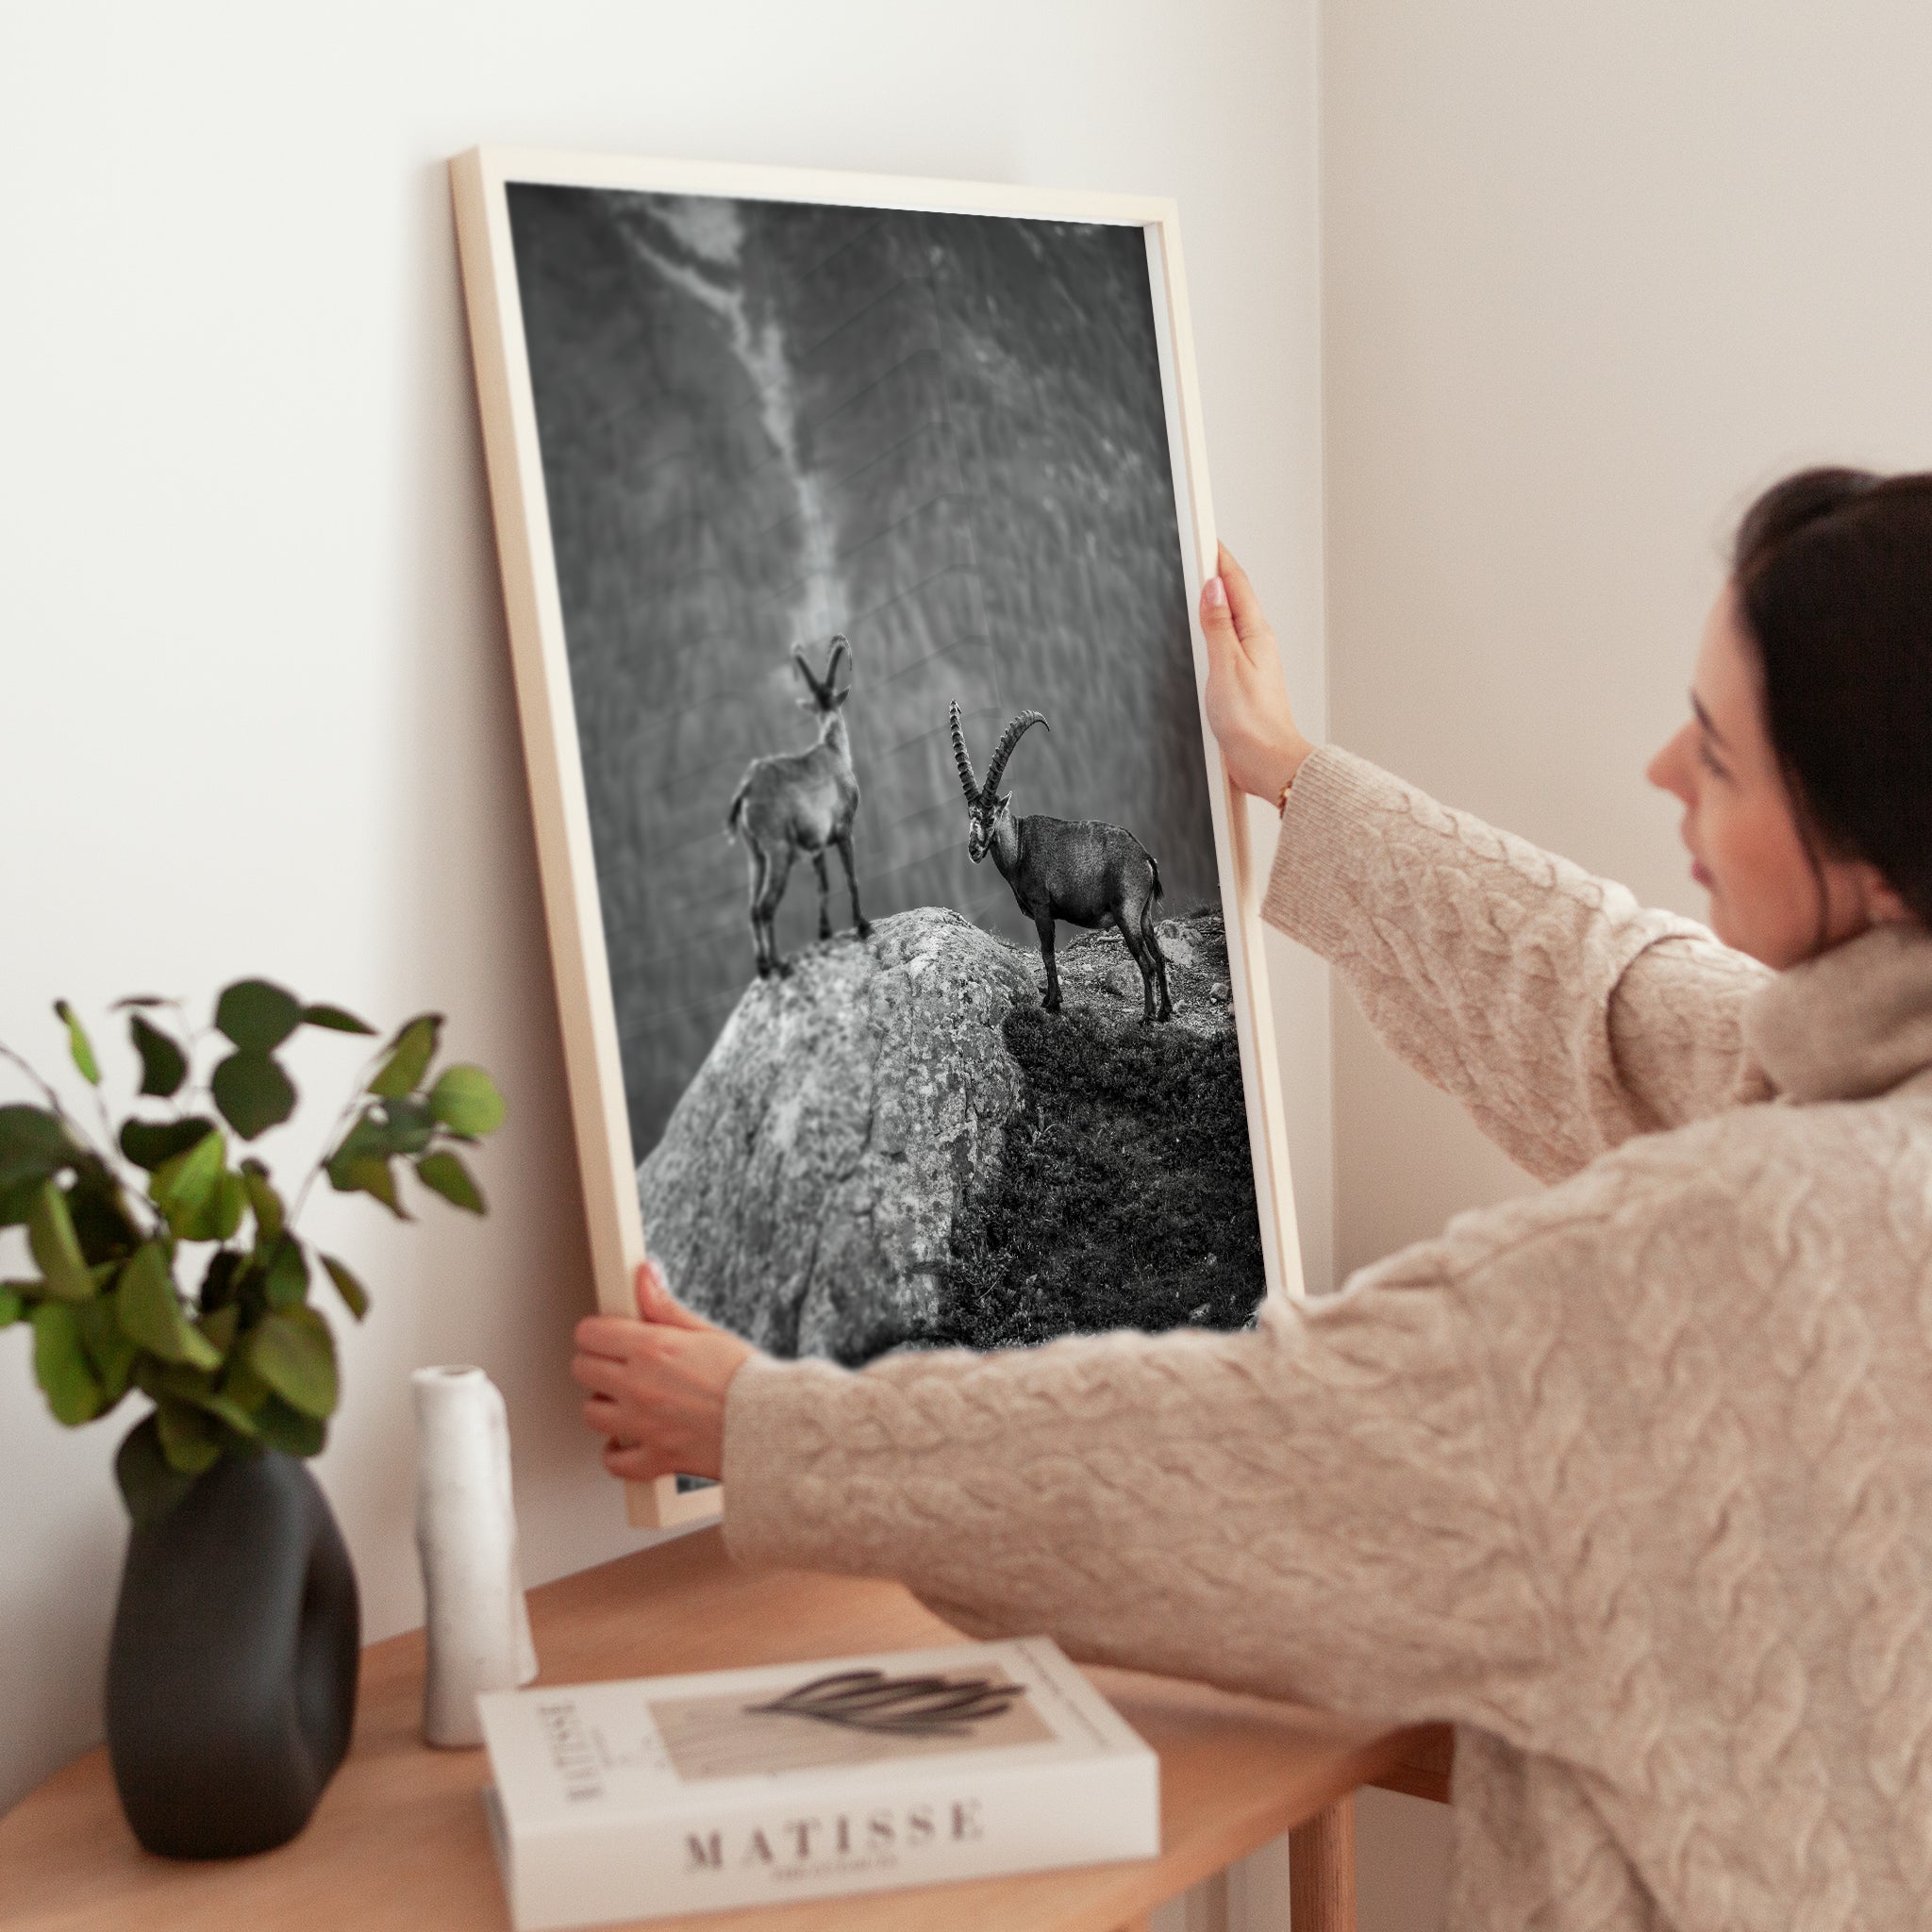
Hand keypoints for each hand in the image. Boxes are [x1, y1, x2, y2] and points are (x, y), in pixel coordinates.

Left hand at [571, 1261, 756, 1482]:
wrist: (773, 1424)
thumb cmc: (747, 1378)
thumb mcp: (706, 1332)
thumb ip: (665, 1306)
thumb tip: (645, 1275)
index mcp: (652, 1349)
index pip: (591, 1333)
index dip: (597, 1332)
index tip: (607, 1335)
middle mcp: (639, 1386)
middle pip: (582, 1370)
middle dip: (596, 1363)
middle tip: (617, 1364)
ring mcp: (643, 1425)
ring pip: (591, 1414)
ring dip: (605, 1406)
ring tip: (626, 1400)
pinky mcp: (655, 1457)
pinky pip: (614, 1461)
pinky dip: (617, 1453)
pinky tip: (628, 1440)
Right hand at [1200, 543, 1314, 801]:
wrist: (1267, 762)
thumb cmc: (1252, 723)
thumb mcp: (1226, 667)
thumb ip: (1217, 626)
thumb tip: (1212, 589)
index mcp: (1255, 634)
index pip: (1235, 584)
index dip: (1219, 557)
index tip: (1205, 535)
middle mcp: (1256, 644)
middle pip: (1234, 597)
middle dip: (1216, 572)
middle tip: (1200, 549)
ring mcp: (1251, 662)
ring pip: (1231, 619)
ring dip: (1216, 599)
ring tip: (1200, 580)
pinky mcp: (1243, 681)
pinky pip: (1227, 642)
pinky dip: (1214, 628)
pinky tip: (1206, 632)